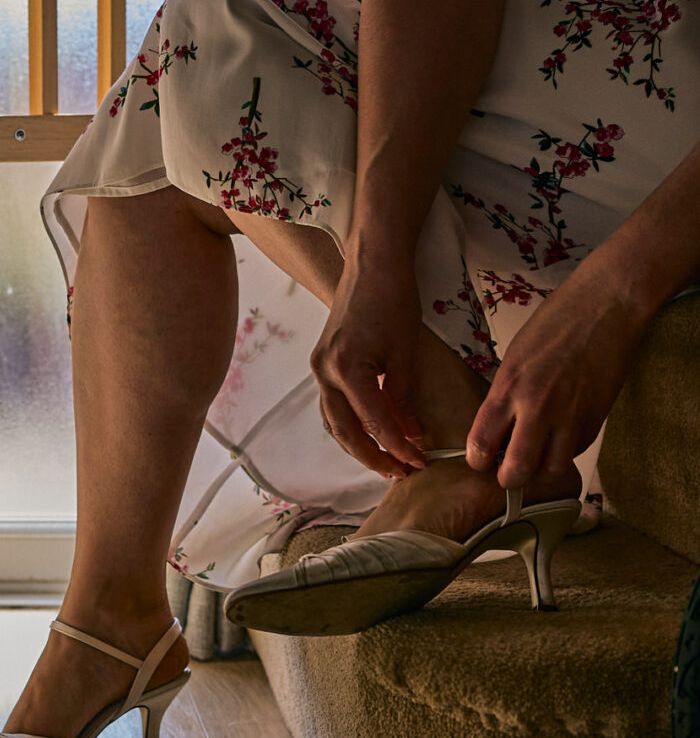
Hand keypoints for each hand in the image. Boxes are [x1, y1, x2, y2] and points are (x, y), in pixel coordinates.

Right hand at [310, 256, 427, 477]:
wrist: (371, 264)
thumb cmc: (393, 299)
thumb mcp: (406, 352)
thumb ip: (403, 397)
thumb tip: (411, 434)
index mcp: (346, 368)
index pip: (375, 422)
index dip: (398, 447)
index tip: (419, 463)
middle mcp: (324, 372)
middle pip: (345, 431)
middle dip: (373, 457)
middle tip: (400, 473)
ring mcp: (319, 368)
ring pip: (333, 422)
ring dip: (357, 446)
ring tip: (386, 463)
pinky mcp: (322, 362)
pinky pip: (331, 405)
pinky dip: (348, 425)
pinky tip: (367, 435)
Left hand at [466, 266, 647, 489]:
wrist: (604, 310)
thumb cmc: (554, 324)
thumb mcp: (514, 358)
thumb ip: (504, 396)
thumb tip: (498, 429)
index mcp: (508, 389)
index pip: (481, 444)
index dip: (478, 460)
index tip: (480, 461)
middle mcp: (536, 408)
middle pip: (517, 469)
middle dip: (508, 479)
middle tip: (506, 474)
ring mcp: (570, 416)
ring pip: (551, 468)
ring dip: (541, 469)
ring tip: (536, 456)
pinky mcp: (596, 418)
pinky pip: (576, 449)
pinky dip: (566, 451)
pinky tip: (560, 437)